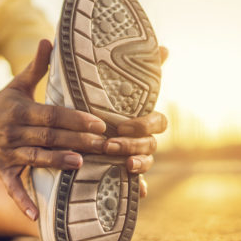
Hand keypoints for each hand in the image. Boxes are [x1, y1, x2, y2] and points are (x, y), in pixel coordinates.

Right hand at [0, 39, 107, 219]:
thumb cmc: (5, 101)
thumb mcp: (18, 83)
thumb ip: (37, 66)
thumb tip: (50, 39)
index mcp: (20, 110)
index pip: (51, 114)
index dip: (74, 118)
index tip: (99, 122)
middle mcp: (13, 132)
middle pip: (49, 136)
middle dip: (77, 140)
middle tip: (106, 145)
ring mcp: (6, 153)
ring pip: (36, 158)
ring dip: (57, 161)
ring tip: (81, 163)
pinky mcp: (2, 171)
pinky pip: (12, 188)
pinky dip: (22, 201)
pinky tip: (36, 216)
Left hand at [103, 46, 169, 198]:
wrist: (75, 130)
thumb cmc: (94, 106)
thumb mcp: (103, 87)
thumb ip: (129, 70)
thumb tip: (165, 48)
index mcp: (139, 118)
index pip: (157, 121)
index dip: (145, 124)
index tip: (123, 124)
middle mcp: (141, 138)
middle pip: (152, 143)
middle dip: (134, 143)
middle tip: (111, 142)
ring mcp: (135, 157)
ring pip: (146, 161)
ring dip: (136, 161)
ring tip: (118, 160)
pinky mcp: (123, 174)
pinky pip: (138, 186)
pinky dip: (141, 189)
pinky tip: (139, 192)